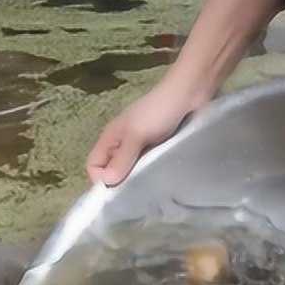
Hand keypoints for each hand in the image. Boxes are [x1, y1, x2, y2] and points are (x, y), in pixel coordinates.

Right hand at [86, 83, 201, 185]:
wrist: (190, 93)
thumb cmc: (158, 111)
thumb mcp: (137, 135)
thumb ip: (122, 158)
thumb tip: (107, 183)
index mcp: (111, 138)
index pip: (94, 165)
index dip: (100, 179)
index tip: (118, 189)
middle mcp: (123, 144)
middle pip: (112, 170)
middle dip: (120, 181)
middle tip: (137, 191)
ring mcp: (141, 146)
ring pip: (131, 170)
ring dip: (139, 178)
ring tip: (152, 186)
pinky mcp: (158, 148)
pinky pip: (149, 166)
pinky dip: (152, 172)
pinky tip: (163, 178)